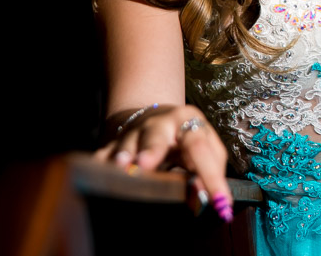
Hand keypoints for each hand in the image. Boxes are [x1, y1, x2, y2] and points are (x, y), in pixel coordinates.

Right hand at [94, 104, 233, 221]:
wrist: (155, 119)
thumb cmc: (186, 140)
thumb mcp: (204, 146)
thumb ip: (210, 167)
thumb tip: (203, 194)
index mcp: (188, 122)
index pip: (200, 148)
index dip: (210, 175)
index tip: (218, 201)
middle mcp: (159, 123)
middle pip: (156, 134)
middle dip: (152, 148)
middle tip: (146, 163)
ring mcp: (133, 132)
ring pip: (126, 143)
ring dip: (124, 156)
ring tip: (122, 165)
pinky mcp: (112, 143)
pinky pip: (104, 154)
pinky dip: (102, 164)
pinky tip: (102, 171)